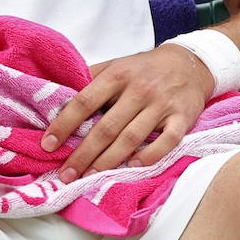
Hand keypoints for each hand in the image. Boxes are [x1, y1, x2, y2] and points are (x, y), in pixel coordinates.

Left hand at [41, 44, 214, 182]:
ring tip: (90, 177)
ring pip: (132, 138)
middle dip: (83, 153)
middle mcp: (139, 89)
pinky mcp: (182, 117)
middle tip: (66, 174)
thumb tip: (56, 96)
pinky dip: (150, 155)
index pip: (85, 101)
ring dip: (109, 161)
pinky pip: (167, 141)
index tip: (48, 144)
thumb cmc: (144, 68)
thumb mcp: (116, 65)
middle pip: (106, 127)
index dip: (64, 124)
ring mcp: (162, 104)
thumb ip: (90, 79)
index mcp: (118, 75)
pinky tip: (133, 166)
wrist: (190, 62)